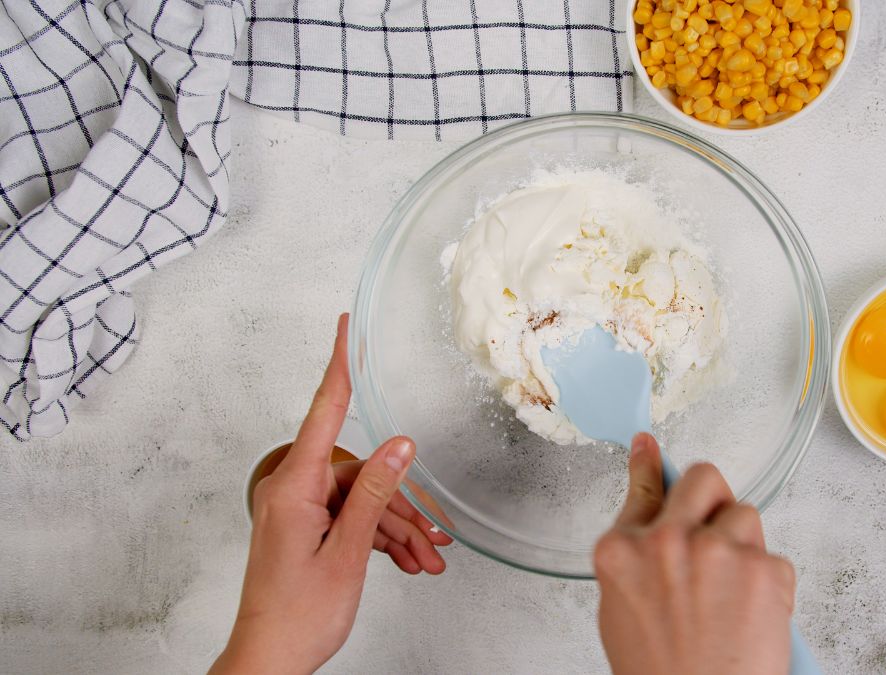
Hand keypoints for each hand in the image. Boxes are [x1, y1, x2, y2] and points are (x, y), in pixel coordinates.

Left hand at [212, 314, 451, 673]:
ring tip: (426, 561)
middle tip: (434, 537)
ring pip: (362, 501)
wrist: (269, 662)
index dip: (340, 366)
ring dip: (396, 530)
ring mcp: (298, 511)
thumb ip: (375, 494)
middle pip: (361, 474)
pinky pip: (351, 519)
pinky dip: (379, 539)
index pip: (323, 410)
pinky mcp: (305, 529)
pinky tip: (406, 561)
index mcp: (293, 487)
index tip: (346, 327)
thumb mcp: (347, 552)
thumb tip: (399, 445)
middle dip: (401, 505)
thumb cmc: (296, 617)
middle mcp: (292, 491)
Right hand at [594, 433, 795, 674]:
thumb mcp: (623, 609)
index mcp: (623, 551)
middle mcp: (668, 541)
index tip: (649, 445)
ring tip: (732, 594)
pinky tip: (752, 617)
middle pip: (704, 478)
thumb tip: (649, 523)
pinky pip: (775, 558)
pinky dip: (770, 585)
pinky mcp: (763, 569)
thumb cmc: (661, 673)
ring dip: (744, 545)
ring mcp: (718, 551)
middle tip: (716, 531)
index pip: (643, 488)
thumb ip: (636, 557)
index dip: (650, 465)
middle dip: (713, 499)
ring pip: (746, 515)